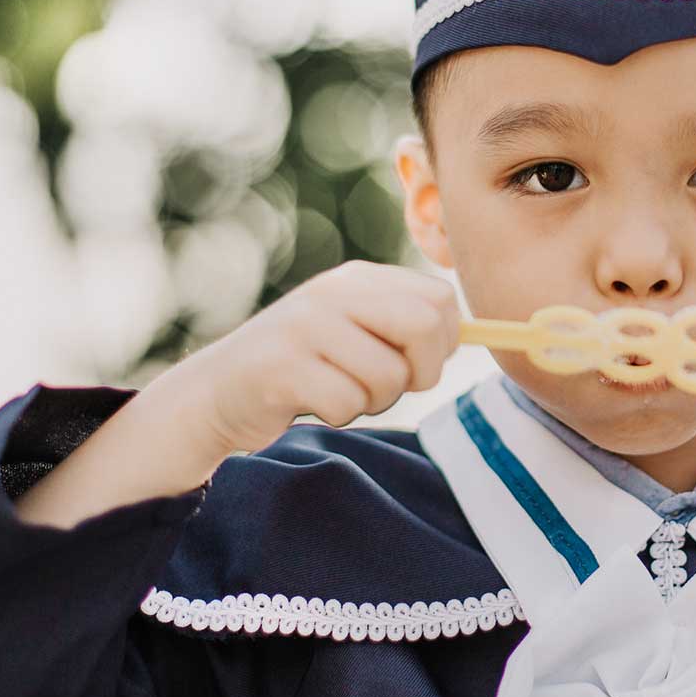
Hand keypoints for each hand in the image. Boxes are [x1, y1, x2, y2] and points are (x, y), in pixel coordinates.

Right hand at [180, 260, 462, 455]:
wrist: (217, 394)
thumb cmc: (303, 371)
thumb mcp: (354, 333)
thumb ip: (404, 326)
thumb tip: (478, 335)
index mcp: (358, 280)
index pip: (439, 299)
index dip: (443, 342)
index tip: (416, 363)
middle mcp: (333, 293)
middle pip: (425, 325)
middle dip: (420, 371)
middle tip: (389, 386)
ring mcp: (305, 326)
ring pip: (388, 375)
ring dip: (372, 400)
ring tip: (337, 392)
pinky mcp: (282, 366)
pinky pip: (346, 402)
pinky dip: (337, 415)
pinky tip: (309, 403)